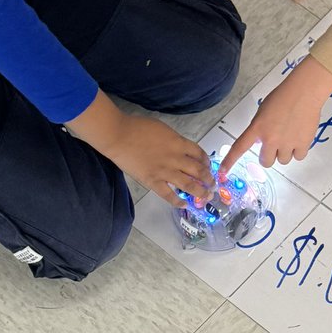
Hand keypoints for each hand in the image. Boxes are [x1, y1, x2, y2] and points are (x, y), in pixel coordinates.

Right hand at [67, 92, 212, 205]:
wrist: (119, 135)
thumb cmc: (138, 127)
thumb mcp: (163, 128)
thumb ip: (174, 140)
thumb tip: (181, 149)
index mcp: (178, 143)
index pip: (200, 154)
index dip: (207, 162)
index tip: (209, 167)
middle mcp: (176, 158)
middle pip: (198, 171)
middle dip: (209, 180)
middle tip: (213, 186)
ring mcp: (165, 171)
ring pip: (189, 185)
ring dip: (200, 192)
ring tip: (206, 197)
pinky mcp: (153, 181)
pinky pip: (168, 195)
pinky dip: (177, 201)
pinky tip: (184, 205)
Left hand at [221, 55, 331, 172]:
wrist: (304, 91)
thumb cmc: (284, 97)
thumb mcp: (264, 111)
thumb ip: (260, 128)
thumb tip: (262, 142)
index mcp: (258, 128)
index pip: (239, 148)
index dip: (230, 162)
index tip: (222, 172)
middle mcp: (271, 138)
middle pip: (266, 162)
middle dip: (269, 155)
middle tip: (275, 144)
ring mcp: (287, 143)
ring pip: (283, 161)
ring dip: (285, 152)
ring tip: (290, 136)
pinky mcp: (302, 144)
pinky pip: (298, 157)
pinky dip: (299, 150)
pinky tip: (299, 136)